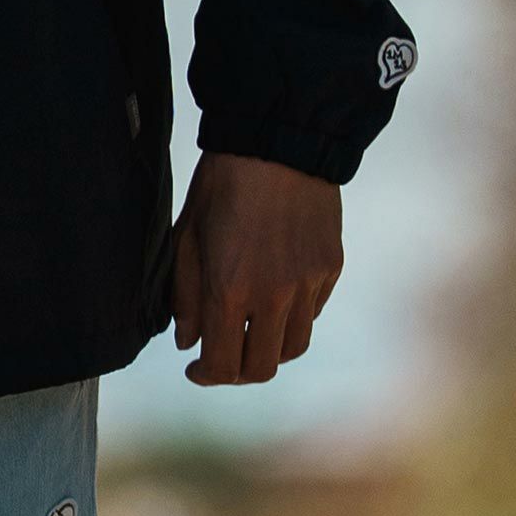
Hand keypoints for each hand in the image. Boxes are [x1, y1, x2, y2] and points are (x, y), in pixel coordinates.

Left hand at [170, 149, 343, 383]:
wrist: (276, 140)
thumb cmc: (221, 182)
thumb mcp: (187, 233)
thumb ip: (185, 293)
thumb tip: (187, 341)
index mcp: (231, 288)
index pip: (222, 364)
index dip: (205, 375)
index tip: (194, 368)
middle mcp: (274, 295)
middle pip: (261, 368)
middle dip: (237, 372)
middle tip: (221, 356)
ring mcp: (308, 284)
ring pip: (293, 347)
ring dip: (267, 348)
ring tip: (248, 329)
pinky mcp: (330, 269)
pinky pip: (312, 312)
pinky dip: (292, 317)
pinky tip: (274, 295)